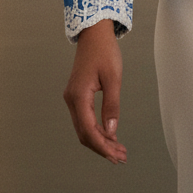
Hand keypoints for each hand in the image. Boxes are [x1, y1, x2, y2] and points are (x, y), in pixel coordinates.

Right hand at [63, 19, 127, 164]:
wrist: (94, 34)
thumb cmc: (104, 52)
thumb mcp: (113, 78)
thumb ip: (112, 106)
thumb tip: (111, 132)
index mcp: (78, 96)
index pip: (88, 130)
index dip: (102, 146)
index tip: (116, 155)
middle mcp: (71, 100)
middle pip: (84, 134)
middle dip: (102, 148)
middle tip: (121, 157)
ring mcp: (72, 98)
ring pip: (83, 128)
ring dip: (100, 141)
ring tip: (118, 151)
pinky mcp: (77, 96)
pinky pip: (84, 120)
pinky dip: (96, 131)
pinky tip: (110, 136)